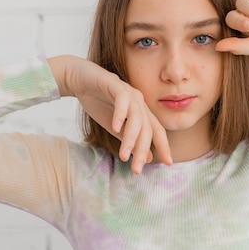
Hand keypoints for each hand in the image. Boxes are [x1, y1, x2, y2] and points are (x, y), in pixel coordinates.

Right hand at [48, 55, 171, 173]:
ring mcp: (128, 92)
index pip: (156, 131)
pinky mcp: (114, 84)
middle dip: (142, 150)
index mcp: (141, 112)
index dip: (164, 146)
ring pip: (136, 117)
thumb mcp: (116, 128)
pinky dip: (120, 114)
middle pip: (147, 128)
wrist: (79, 79)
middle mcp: (138, 102)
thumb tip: (149, 158)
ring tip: (123, 155)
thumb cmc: (98, 103)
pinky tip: (115, 128)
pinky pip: (122, 100)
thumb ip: (131, 141)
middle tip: (137, 169)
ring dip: (130, 138)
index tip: (169, 163)